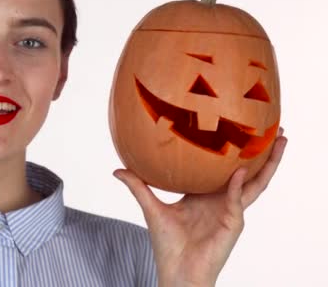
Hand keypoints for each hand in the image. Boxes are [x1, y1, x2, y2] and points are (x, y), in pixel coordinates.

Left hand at [113, 128, 287, 286]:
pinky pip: (237, 200)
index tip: (236, 127)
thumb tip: (117, 170)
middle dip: (262, 152)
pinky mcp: (234, 223)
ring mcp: (231, 210)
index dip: (231, 150)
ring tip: (280, 141)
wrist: (177, 270)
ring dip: (268, 163)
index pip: (222, 168)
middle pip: (246, 171)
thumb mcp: (151, 208)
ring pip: (254, 183)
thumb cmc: (167, 244)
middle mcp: (221, 199)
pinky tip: (239, 170)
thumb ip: (138, 187)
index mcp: (204, 194)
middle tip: (274, 129)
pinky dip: (238, 185)